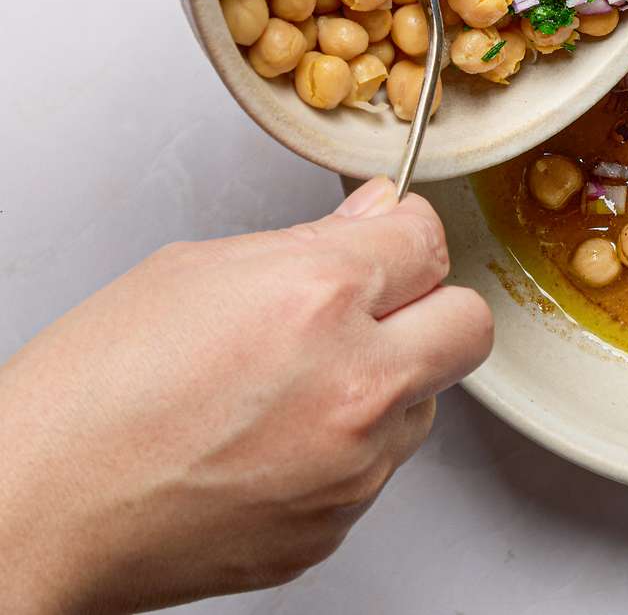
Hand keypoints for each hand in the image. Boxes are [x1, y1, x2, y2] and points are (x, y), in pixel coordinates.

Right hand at [0, 178, 492, 611]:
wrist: (37, 512)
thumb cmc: (91, 393)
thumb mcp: (195, 271)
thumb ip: (309, 241)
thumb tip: (374, 217)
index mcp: (319, 299)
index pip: (430, 241)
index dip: (403, 236)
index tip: (385, 243)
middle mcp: (355, 384)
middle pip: (468, 324)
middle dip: (429, 307)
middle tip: (374, 311)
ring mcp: (352, 466)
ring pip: (427, 404)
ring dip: (389, 385)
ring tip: (297, 388)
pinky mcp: (336, 525)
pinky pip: (378, 469)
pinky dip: (347, 451)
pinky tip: (274, 441)